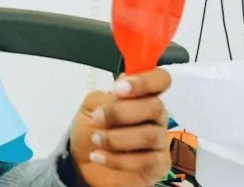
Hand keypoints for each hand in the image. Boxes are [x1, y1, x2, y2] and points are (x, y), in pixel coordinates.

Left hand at [68, 68, 171, 186]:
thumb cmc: (91, 130)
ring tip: (96, 140)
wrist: (83, 163)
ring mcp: (159, 140)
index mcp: (141, 95)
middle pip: (156, 107)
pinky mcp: (158, 164)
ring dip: (117, 138)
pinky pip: (146, 161)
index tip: (119, 88)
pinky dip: (117, 159)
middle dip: (122, 112)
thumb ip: (106, 97)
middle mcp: (155, 116)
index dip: (144, 81)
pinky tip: (99, 156)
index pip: (160, 79)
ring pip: (150, 135)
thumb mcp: (90, 107)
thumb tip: (119, 94)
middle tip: (98, 116)